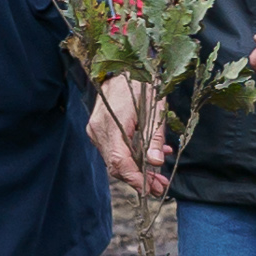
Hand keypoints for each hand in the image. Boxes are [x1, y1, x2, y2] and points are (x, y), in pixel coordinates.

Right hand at [87, 71, 173, 198]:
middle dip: (139, 178)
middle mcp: (98, 131)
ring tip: (158, 175)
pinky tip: (149, 157)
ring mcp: (95, 131)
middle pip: (116, 165)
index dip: (135, 178)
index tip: (151, 189)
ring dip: (137, 169)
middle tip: (160, 186)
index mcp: (112, 124)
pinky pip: (114, 150)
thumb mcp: (155, 109)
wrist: (121, 66)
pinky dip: (131, 157)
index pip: (119, 162)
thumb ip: (154, 137)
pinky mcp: (98, 130)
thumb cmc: (141, 83)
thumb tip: (156, 162)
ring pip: (115, 160)